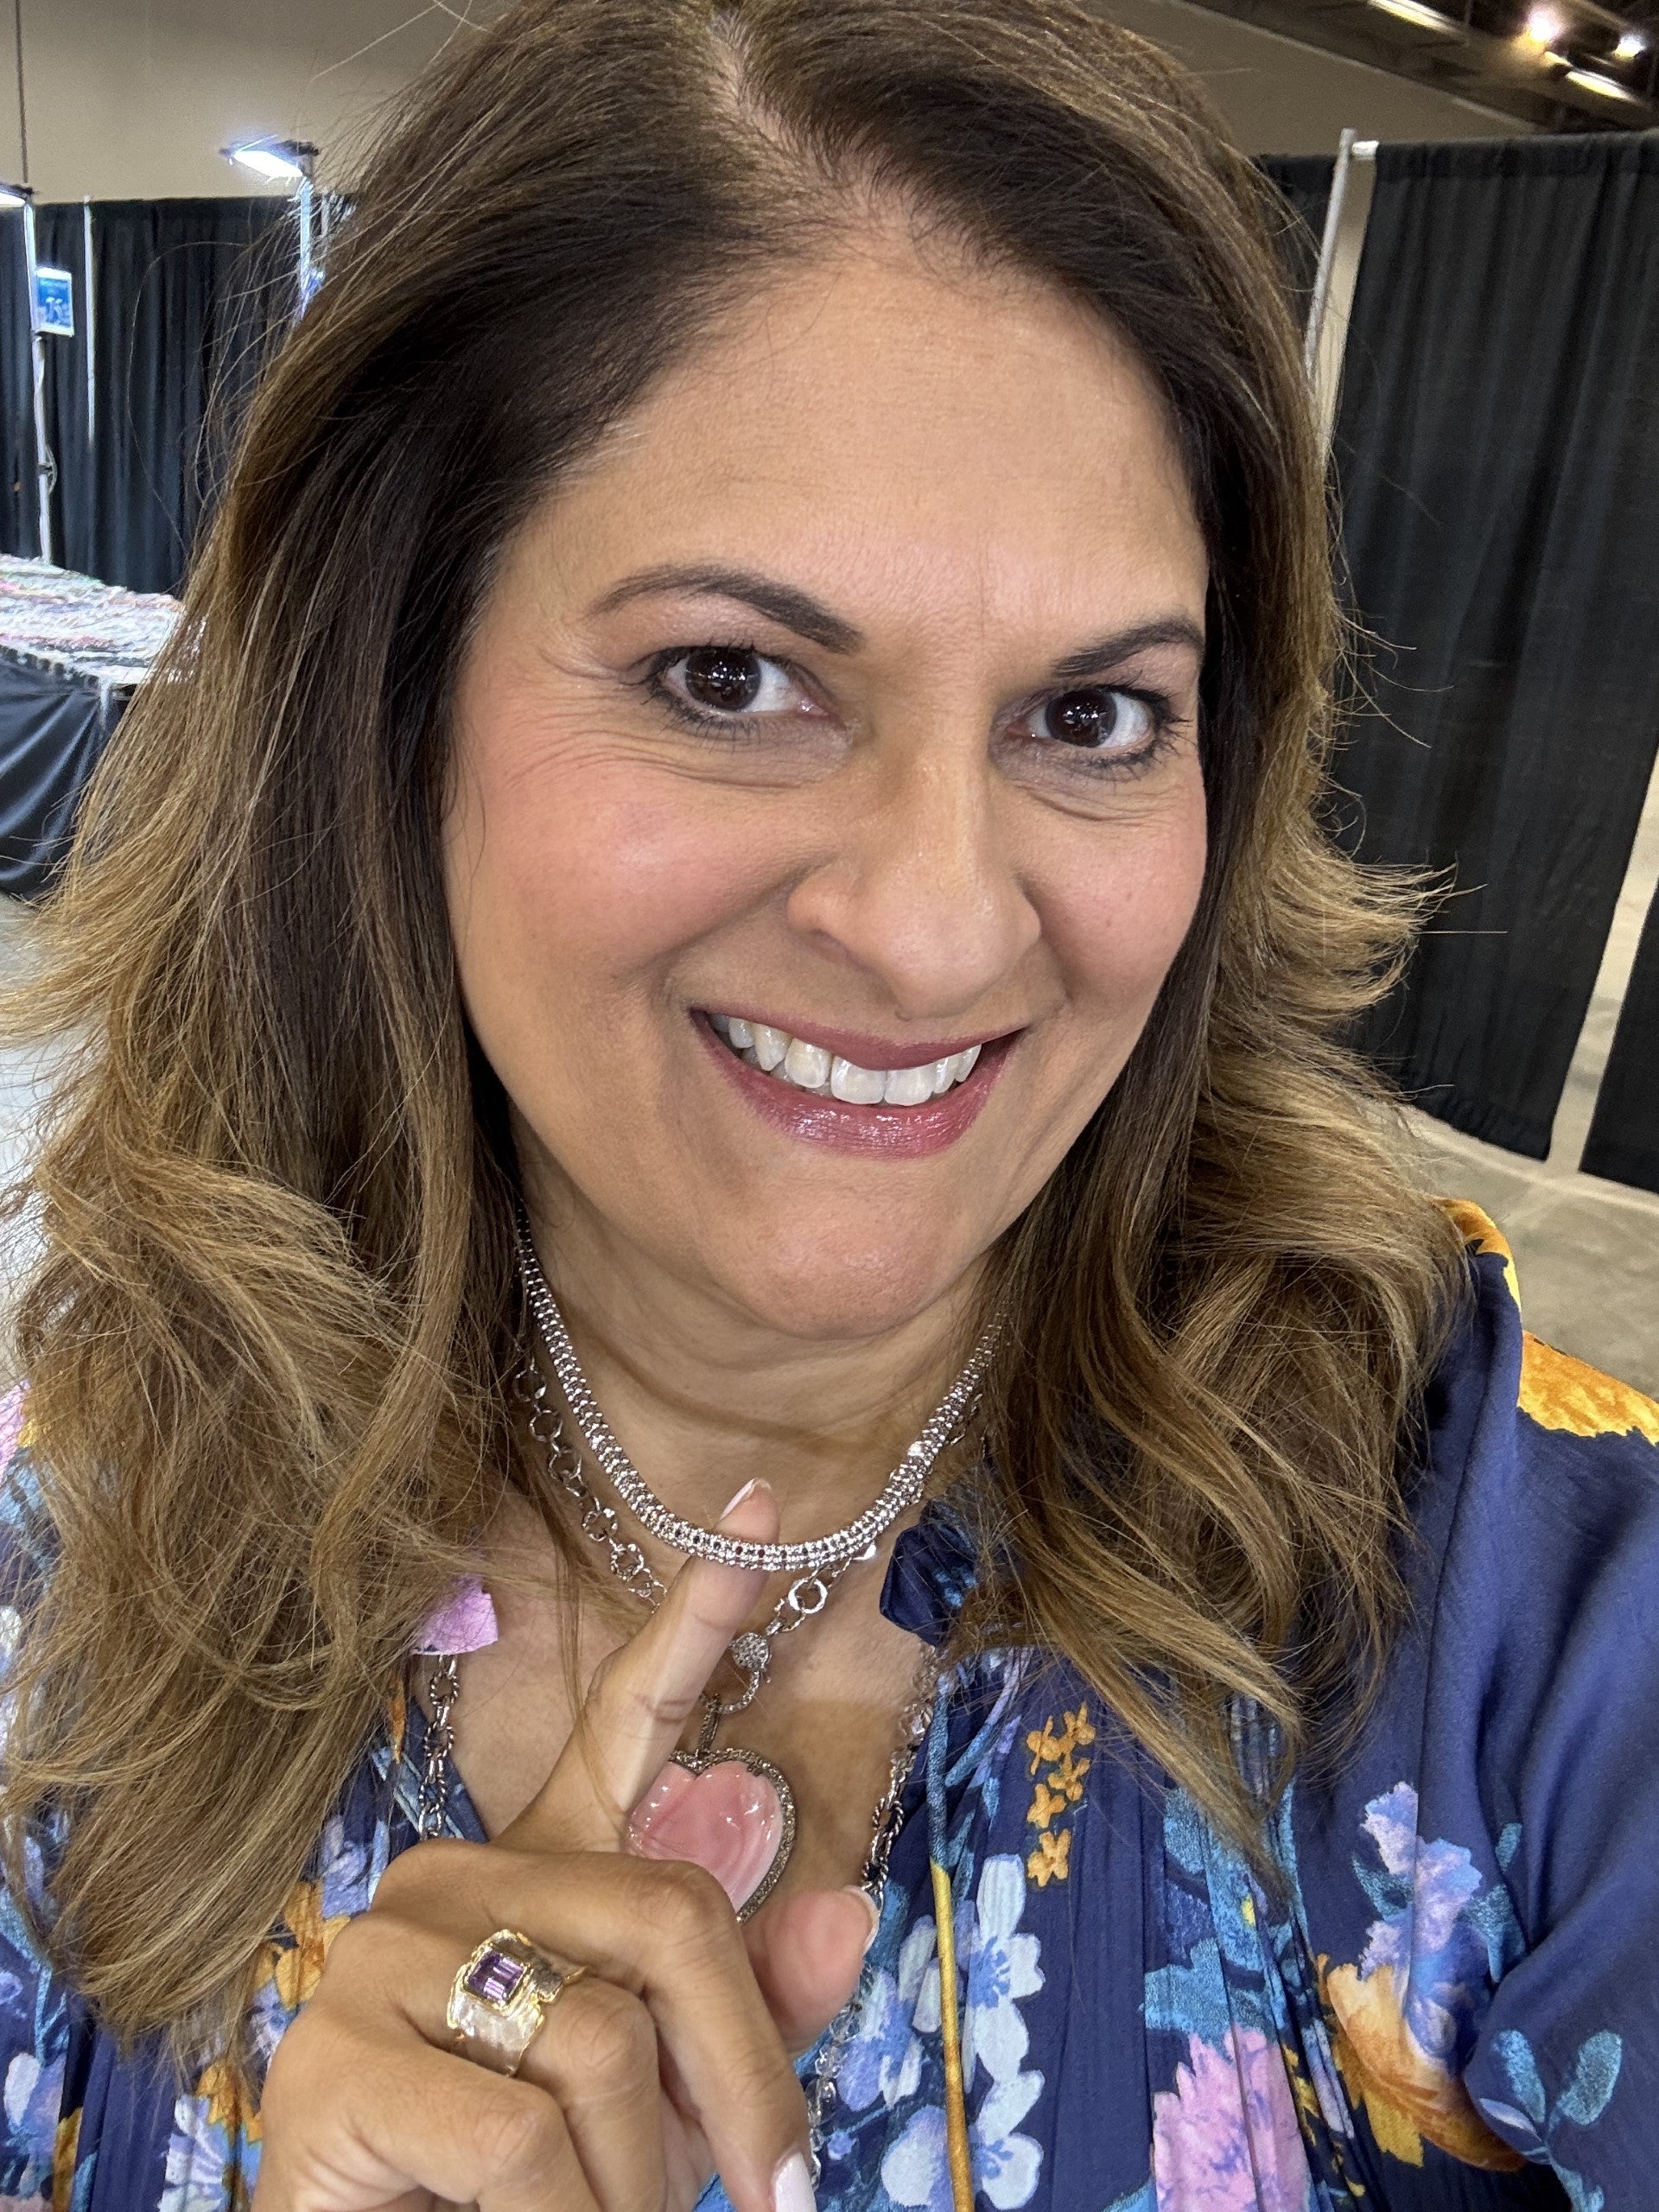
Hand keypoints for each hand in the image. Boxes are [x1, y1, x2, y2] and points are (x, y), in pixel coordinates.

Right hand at [253, 1481, 871, 2211]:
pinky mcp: (333, 2057)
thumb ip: (757, 2008)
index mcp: (542, 1864)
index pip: (626, 1714)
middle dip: (743, 2078)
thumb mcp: (674, 2102)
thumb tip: (846, 1909)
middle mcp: (458, 1875)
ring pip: (604, 2039)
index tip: (763, 1511)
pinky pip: (525, 2137)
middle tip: (768, 2197)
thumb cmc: (545, 2193)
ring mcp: (384, 1952)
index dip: (699, 1616)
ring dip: (644, 2179)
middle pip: (674, 1917)